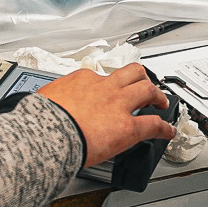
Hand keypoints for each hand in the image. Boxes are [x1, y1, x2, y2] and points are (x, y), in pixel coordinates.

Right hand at [37, 64, 175, 168]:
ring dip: (157, 95)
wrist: (44, 133)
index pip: (98, 77)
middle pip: (131, 73)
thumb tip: (41, 107)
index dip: (106, 85)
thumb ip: (52, 101)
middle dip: (141, 78)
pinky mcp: (128, 127)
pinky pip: (153, 124)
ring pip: (146, 89)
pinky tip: (168, 132)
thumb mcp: (43, 100)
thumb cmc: (39, 120)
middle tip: (146, 86)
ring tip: (161, 102)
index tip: (107, 91)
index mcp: (81, 80)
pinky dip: (164, 128)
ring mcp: (118, 105)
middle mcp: (103, 87)